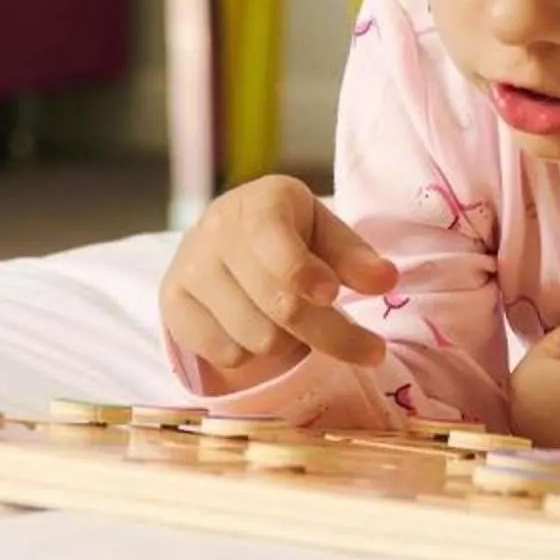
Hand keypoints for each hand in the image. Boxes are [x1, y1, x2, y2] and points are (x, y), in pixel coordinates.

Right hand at [159, 175, 400, 392]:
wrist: (224, 236)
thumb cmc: (289, 234)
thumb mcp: (326, 232)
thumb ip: (355, 256)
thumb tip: (385, 281)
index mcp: (259, 204)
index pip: (277, 247)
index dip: (305, 274)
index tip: (333, 294)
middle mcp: (215, 232)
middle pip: (280, 306)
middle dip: (333, 334)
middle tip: (372, 351)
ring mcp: (188, 269)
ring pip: (256, 338)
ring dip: (290, 342)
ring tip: (294, 321)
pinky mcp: (173, 304)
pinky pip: (227, 355)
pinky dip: (254, 353)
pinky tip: (259, 327)